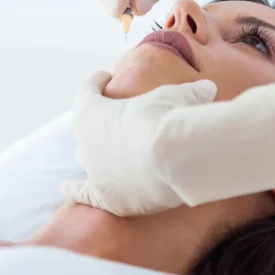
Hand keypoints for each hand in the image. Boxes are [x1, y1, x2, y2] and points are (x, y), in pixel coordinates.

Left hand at [62, 72, 274, 215]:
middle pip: (85, 128)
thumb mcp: (179, 95)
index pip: (87, 89)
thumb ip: (189, 92)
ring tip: (101, 149)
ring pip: (85, 159)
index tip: (105, 77)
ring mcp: (93, 171)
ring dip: (93, 153)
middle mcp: (85, 142)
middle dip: (98, 121)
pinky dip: (75, 190)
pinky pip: (82, 193)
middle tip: (113, 117)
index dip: (97, 82)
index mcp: (92, 111)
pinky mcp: (106, 197)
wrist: (175, 159)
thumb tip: (208, 89)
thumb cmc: (170, 119)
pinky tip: (67, 188)